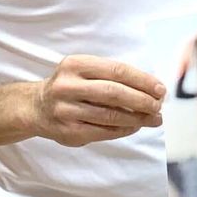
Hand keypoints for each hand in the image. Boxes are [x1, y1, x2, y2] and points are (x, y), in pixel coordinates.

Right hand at [31, 55, 165, 146]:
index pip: (117, 70)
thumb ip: (112, 76)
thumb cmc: (71, 87)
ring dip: (137, 118)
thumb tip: (151, 89)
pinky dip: (124, 129)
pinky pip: (103, 131)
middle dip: (142, 100)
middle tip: (158, 106)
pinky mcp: (68, 131)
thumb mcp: (84, 71)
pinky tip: (135, 126)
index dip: (142, 80)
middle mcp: (67, 86)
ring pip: (110, 115)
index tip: (160, 89)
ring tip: (153, 119)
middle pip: (114, 93)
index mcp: (75, 64)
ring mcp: (66, 110)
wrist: (36, 107)